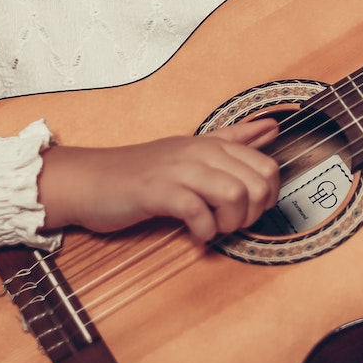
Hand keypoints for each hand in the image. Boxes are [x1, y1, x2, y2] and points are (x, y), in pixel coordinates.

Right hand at [37, 118, 281, 241]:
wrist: (90, 181)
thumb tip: (271, 127)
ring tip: (214, 228)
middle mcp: (199, 153)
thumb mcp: (191, 150)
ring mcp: (178, 170)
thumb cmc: (141, 173)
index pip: (266, 166)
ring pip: (234, 194)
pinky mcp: (157, 191)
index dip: (267, 197)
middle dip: (253, 214)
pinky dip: (204, 231)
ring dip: (230, 222)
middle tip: (230, 223)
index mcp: (211, 145)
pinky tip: (196, 235)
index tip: (248, 210)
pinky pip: (198, 211)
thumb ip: (232, 139)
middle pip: (257, 183)